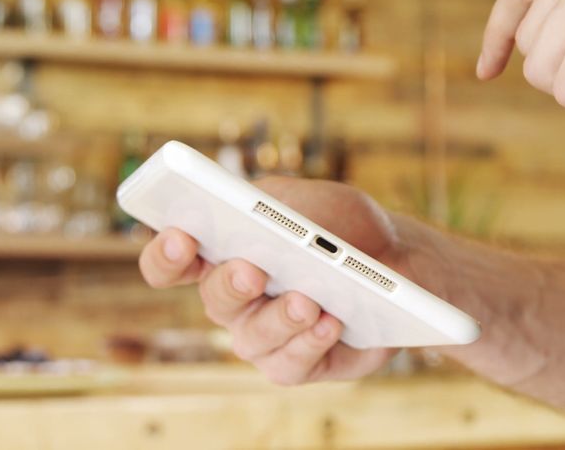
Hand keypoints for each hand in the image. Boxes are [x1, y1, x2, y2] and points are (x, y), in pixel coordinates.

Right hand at [138, 177, 403, 384]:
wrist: (399, 257)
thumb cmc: (341, 225)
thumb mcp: (306, 200)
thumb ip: (272, 205)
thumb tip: (254, 214)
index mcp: (222, 253)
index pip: (171, 262)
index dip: (166, 254)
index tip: (180, 236)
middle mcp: (235, 301)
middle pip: (213, 301)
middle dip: (232, 284)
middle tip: (253, 270)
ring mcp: (265, 336)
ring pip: (253, 338)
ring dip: (280, 318)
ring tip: (307, 300)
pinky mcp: (301, 363)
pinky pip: (290, 364)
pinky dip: (311, 342)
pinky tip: (331, 322)